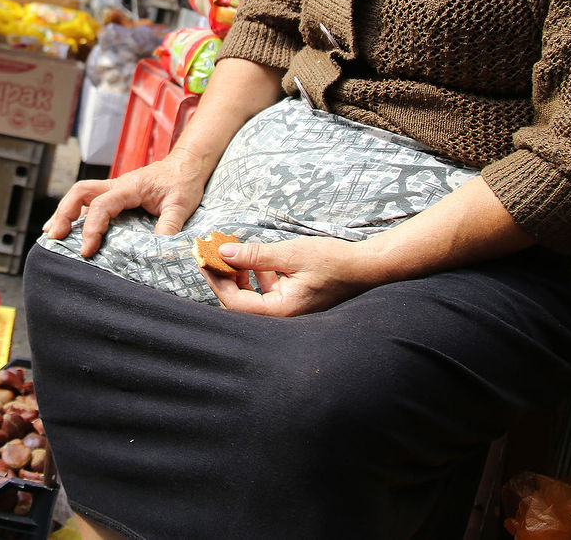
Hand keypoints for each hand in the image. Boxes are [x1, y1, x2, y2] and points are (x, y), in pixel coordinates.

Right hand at [41, 151, 210, 257]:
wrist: (187, 164)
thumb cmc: (184, 182)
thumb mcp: (182, 205)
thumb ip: (169, 226)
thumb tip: (157, 250)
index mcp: (130, 186)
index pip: (102, 205)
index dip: (91, 228)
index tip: (86, 250)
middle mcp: (117, 185)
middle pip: (80, 192)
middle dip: (64, 213)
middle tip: (54, 236)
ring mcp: (115, 189)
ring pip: (81, 194)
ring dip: (65, 212)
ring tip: (52, 233)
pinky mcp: (117, 195)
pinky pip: (90, 201)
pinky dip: (75, 212)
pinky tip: (68, 227)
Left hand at [202, 236, 373, 316]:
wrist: (367, 268)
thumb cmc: (334, 262)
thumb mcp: (291, 254)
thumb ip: (255, 256)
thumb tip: (223, 253)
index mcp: (282, 312)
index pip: (235, 301)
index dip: (216, 279)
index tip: (203, 258)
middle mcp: (283, 318)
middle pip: (240, 302)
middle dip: (224, 277)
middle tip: (212, 252)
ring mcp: (288, 312)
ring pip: (251, 298)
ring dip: (239, 275)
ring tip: (232, 252)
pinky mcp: (293, 303)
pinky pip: (265, 294)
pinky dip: (256, 277)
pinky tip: (255, 260)